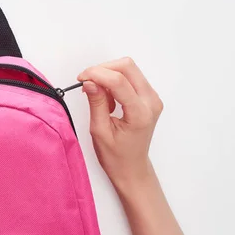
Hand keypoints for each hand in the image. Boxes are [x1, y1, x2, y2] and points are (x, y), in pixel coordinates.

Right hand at [78, 57, 163, 191]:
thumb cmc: (116, 155)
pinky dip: (114, 81)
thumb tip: (90, 82)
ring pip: (129, 69)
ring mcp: (152, 98)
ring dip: (108, 75)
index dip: (97, 74)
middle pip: (127, 66)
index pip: (119, 81)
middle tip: (87, 82)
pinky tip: (107, 98)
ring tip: (98, 95)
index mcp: (140, 114)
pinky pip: (130, 77)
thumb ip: (96, 103)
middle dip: (103, 69)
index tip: (81, 79)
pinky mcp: (148, 96)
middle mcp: (151, 102)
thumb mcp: (99, 131)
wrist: (132, 167)